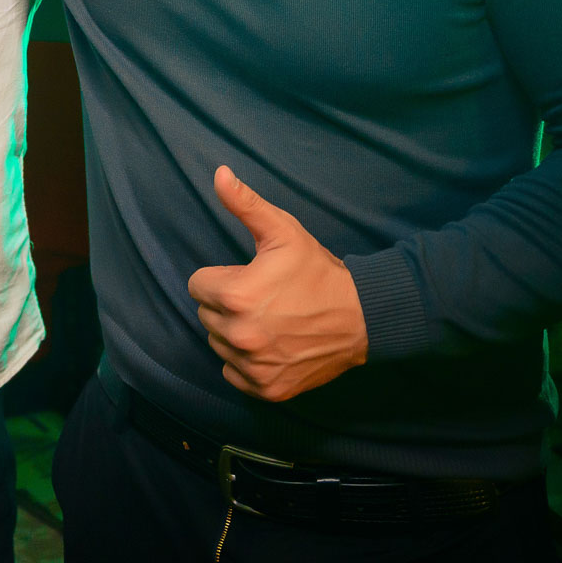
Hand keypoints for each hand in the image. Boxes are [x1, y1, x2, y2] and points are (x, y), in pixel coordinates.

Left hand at [186, 165, 368, 401]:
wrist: (363, 316)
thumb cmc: (318, 271)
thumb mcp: (283, 231)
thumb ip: (244, 203)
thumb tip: (218, 173)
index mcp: (235, 296)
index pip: (197, 286)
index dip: (221, 277)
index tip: (248, 277)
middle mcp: (240, 336)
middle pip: (206, 316)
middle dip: (227, 305)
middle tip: (263, 298)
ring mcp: (254, 367)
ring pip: (219, 345)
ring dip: (235, 333)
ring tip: (270, 320)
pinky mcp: (268, 389)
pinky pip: (234, 374)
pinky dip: (247, 363)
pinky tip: (272, 346)